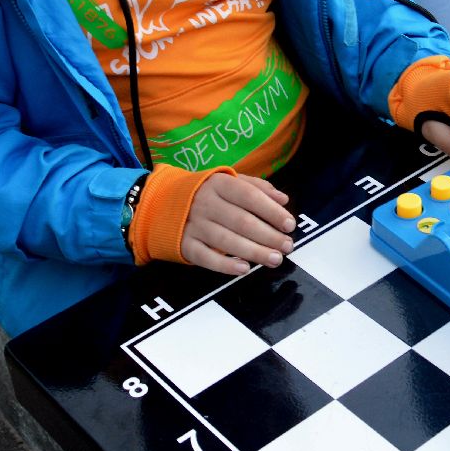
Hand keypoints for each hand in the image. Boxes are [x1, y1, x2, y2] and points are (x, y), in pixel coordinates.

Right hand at [179, 174, 295, 274]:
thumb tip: (283, 200)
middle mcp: (205, 203)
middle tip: (287, 246)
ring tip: (275, 259)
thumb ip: (257, 187)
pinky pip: (206, 257)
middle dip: (268, 235)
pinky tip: (244, 269)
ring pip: (227, 241)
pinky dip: (225, 265)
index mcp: (219, 184)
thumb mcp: (227, 182)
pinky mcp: (185, 245)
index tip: (289, 224)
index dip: (271, 211)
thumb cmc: (204, 194)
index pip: (249, 196)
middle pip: (241, 221)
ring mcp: (193, 225)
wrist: (160, 203)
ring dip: (254, 251)